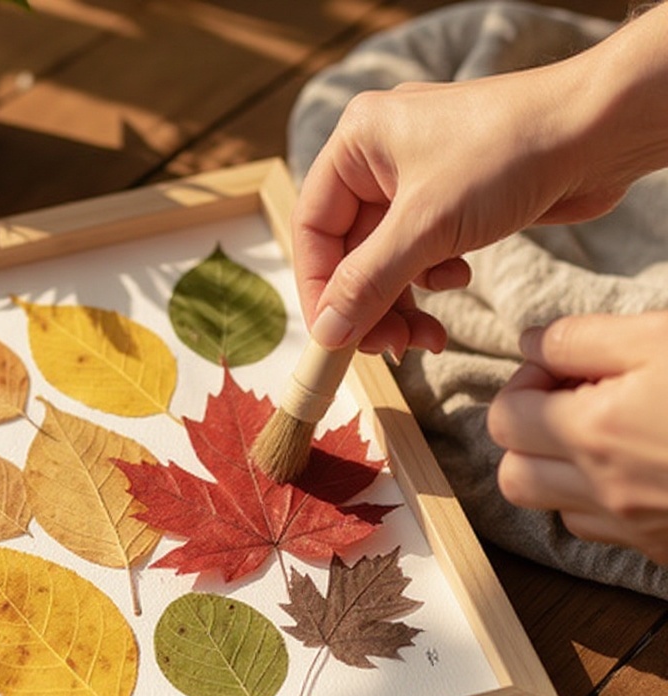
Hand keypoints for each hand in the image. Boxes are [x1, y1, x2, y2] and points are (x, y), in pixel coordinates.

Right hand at [291, 15, 664, 358]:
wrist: (601, 130)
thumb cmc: (511, 151)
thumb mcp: (426, 226)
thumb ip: (369, 284)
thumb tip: (328, 332)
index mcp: (358, 143)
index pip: (313, 229)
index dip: (319, 288)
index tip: (333, 336)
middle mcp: (380, 159)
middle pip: (349, 252)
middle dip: (369, 304)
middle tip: (389, 345)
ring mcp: (416, 181)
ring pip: (386, 260)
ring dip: (402, 304)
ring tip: (427, 335)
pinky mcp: (451, 201)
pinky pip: (419, 255)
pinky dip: (431, 281)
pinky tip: (456, 284)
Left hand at [487, 312, 667, 563]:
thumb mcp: (664, 337)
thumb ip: (584, 338)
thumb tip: (530, 343)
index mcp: (597, 431)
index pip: (504, 416)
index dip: (524, 383)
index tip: (563, 368)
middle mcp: (603, 488)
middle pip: (513, 473)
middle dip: (528, 433)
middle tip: (576, 400)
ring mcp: (633, 527)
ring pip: (551, 507)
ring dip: (560, 470)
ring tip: (606, 433)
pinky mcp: (662, 550)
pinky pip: (599, 531)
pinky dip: (598, 501)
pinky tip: (635, 469)